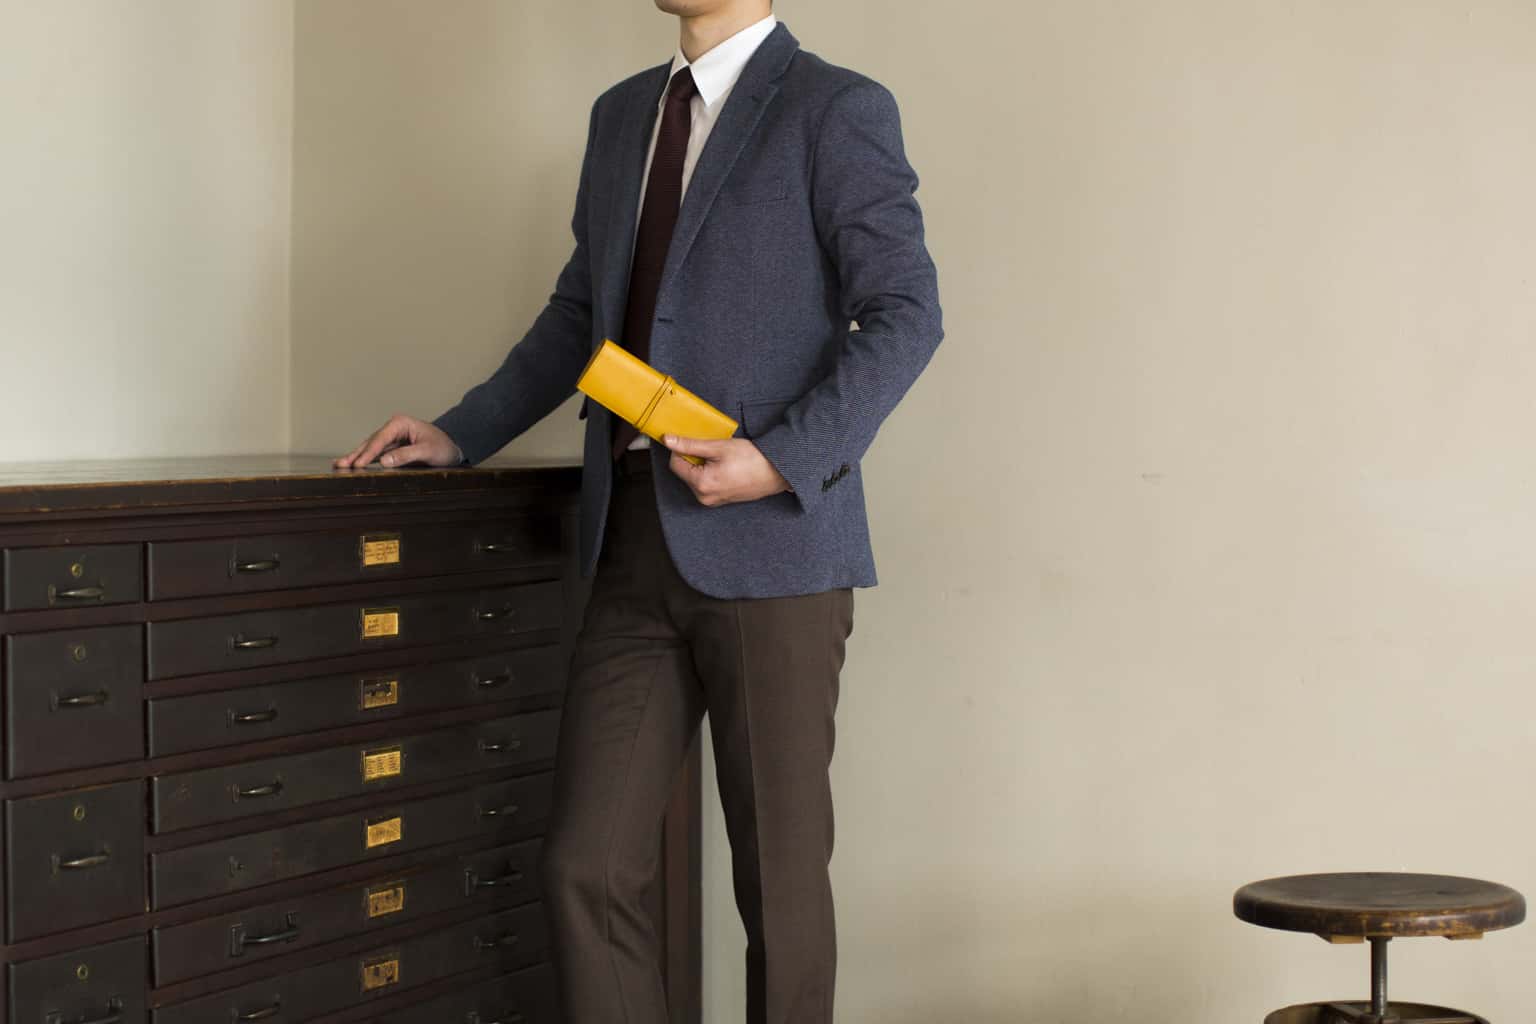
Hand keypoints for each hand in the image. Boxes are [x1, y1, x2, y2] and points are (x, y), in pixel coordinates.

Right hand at [333, 414, 462, 469]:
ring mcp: (392, 437)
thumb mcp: (427, 452)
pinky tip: (353, 464)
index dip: (368, 453)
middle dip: (355, 454)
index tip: (357, 465)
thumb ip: (406, 455)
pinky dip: (365, 459)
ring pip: (370, 447)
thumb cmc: (443, 448)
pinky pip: (376, 453)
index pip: (380, 439)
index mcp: (400, 423)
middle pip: (370, 442)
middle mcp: (393, 427)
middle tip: (339, 465)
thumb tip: (383, 461)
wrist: (453, 448)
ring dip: (356, 457)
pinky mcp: (393, 446)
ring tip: (339, 465)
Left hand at [663, 435, 791, 506]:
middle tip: (712, 449)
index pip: (675, 464)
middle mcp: (704, 497)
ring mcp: (713, 501)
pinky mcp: (721, 501)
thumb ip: (690, 445)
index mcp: (701, 484)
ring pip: (696, 478)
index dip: (681, 449)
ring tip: (722, 459)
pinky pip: (707, 485)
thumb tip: (668, 440)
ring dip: (703, 466)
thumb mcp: (718, 447)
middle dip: (694, 458)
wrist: (777, 473)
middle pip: (685, 472)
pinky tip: (726, 467)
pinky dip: (710, 474)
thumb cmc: (752, 459)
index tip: (692, 439)